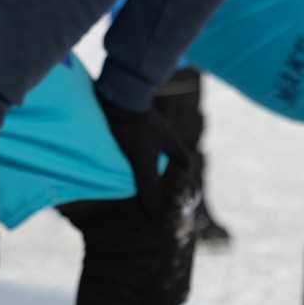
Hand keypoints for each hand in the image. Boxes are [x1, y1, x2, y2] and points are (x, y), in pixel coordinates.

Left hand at [96, 91, 195, 214]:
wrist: (118, 93)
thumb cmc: (134, 125)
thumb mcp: (142, 158)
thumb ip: (149, 184)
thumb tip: (154, 211)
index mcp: (172, 143)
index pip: (185, 164)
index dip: (183, 179)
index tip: (176, 191)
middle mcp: (163, 135)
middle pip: (169, 157)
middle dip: (164, 172)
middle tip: (154, 187)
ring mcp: (148, 128)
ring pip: (152, 149)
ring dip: (147, 162)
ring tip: (135, 177)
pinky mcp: (133, 123)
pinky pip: (137, 141)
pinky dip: (133, 152)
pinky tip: (121, 159)